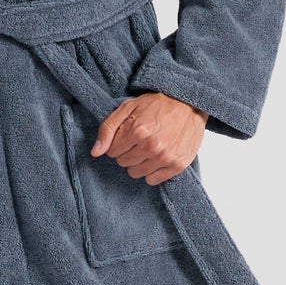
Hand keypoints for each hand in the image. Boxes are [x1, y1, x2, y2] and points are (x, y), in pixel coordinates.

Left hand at [91, 91, 207, 186]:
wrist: (190, 104)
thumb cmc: (158, 104)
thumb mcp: (127, 108)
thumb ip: (108, 129)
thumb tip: (95, 152)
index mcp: (137, 131)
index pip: (112, 152)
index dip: (117, 143)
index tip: (127, 136)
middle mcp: (151, 146)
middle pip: (123, 163)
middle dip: (128, 152)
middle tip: (139, 140)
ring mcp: (165, 157)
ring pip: (136, 173)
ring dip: (139, 163)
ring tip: (149, 148)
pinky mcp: (177, 165)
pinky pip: (153, 180)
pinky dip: (152, 171)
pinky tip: (157, 158)